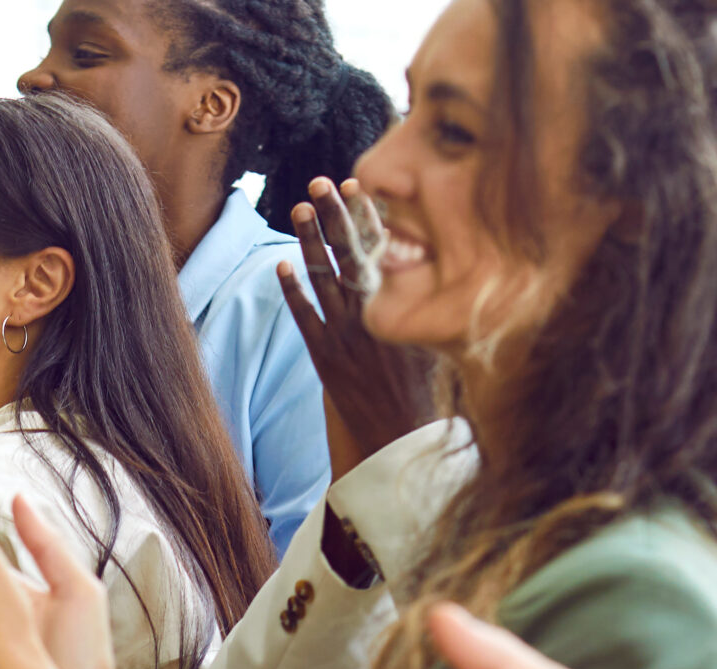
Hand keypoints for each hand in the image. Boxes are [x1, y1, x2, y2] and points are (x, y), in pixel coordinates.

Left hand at [275, 176, 436, 475]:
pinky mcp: (326, 357)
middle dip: (334, 215)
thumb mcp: (437, 338)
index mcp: (403, 305)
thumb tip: (434, 265)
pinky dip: (292, 292)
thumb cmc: (428, 390)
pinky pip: (305, 318)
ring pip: (324, 278)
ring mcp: (347, 334)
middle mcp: (374, 313)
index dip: (367, 215)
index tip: (357, 183)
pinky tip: (280, 266)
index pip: (383, 248)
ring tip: (298, 210)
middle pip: (349, 253)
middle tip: (319, 183)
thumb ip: (428, 303)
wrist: (405, 437)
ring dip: (309, 243)